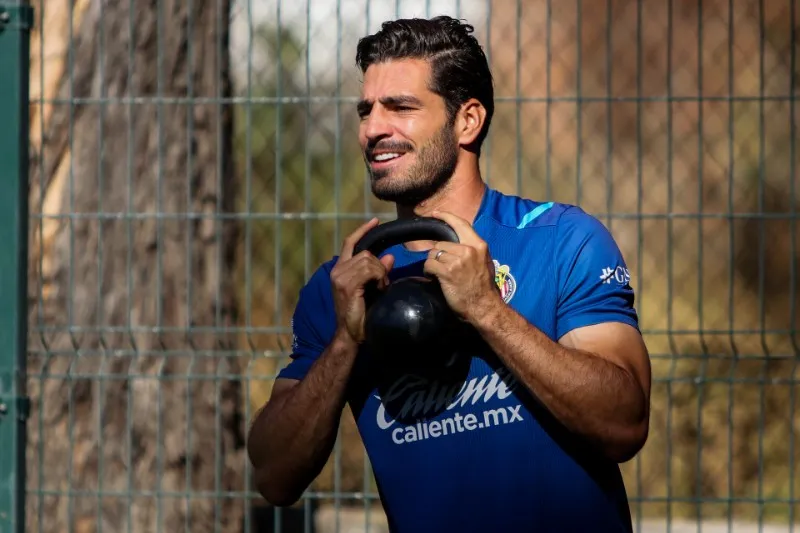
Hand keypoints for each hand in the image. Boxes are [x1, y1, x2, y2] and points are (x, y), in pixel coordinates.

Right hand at [330, 218, 394, 344]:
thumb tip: (390, 257)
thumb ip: (378, 271)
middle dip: (379, 266)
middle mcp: (337, 271)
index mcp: (340, 269)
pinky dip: (379, 278)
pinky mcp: (347, 285)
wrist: (350, 334)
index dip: (362, 230)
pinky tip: (379, 289)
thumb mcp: (370, 288)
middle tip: (382, 283)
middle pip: (365, 252)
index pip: (350, 242)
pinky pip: (370, 270)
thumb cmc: (360, 314)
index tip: (375, 221)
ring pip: (369, 260)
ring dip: (380, 274)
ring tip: (380, 288)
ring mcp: (341, 277)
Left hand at [423, 211, 503, 322]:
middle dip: (438, 254)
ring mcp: (458, 260)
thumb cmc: (484, 287)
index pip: (461, 224)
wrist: (484, 306)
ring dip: (433, 263)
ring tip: (440, 273)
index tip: (436, 213)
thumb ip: (472, 250)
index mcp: (479, 245)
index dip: (446, 216)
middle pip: (441, 242)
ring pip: (434, 253)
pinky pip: (429, 264)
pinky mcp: (447, 272)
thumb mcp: (484, 262)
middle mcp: (469, 250)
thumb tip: (456, 243)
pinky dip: (429, 271)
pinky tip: (434, 277)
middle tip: (442, 265)